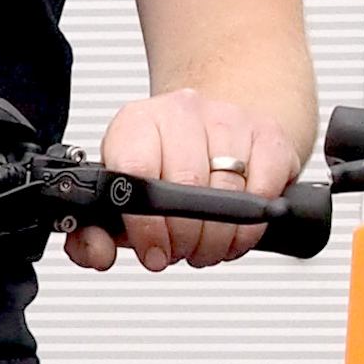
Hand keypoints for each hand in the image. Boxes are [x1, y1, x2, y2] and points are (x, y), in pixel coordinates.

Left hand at [73, 88, 279, 270]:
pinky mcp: (268, 134)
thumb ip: (95, 231)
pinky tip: (236, 230)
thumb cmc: (163, 166)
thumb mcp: (123, 193)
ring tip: (207, 245)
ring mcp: (228, 118)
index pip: (136, 171)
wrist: (211, 130)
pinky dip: (251, 226)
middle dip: (184, 238)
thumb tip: (97, 252)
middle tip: (181, 251)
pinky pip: (265, 190)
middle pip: (186, 186)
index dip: (146, 225)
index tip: (153, 251)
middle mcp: (182, 111)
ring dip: (218, 238)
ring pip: (228, 194)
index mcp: (137, 122)